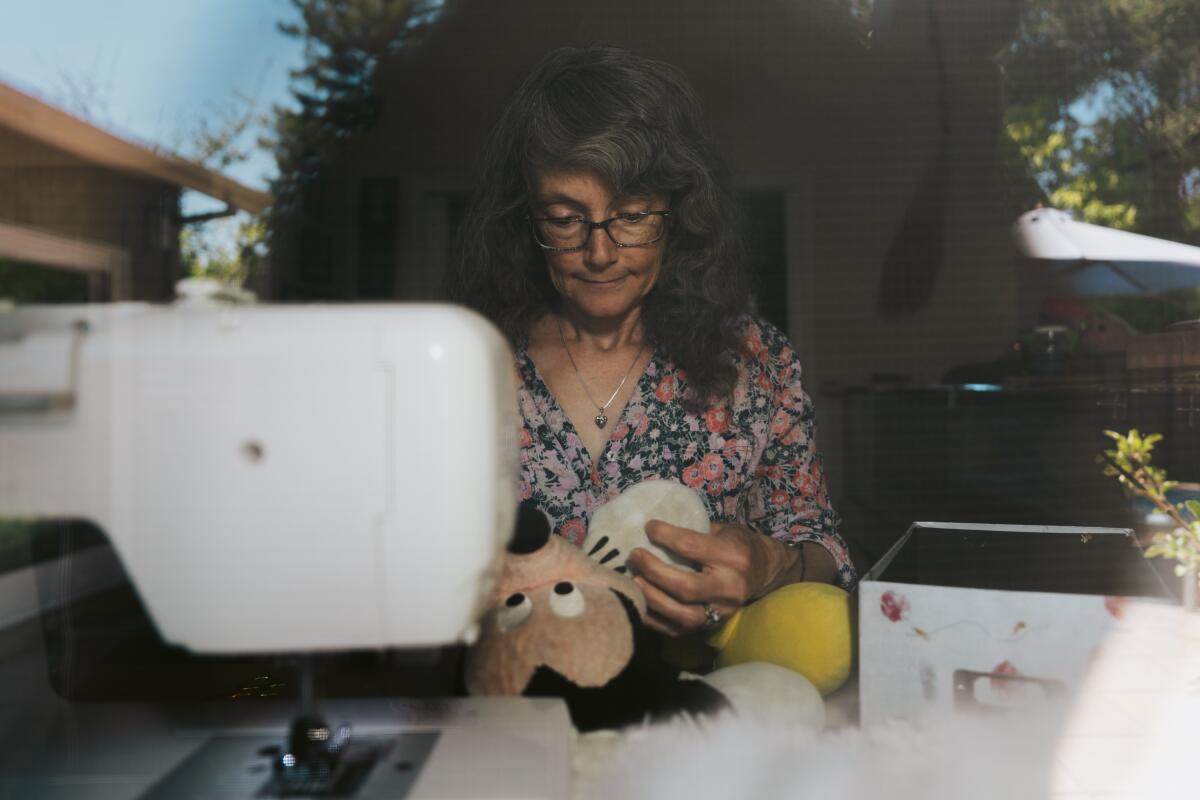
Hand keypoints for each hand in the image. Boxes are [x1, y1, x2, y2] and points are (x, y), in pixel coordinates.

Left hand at [625, 520, 800, 635]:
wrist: (764, 572)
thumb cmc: (737, 545)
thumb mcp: (723, 530)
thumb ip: (693, 531)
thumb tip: (652, 528)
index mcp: (734, 557)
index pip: (692, 548)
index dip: (665, 536)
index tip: (648, 527)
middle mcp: (730, 588)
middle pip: (686, 587)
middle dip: (654, 571)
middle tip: (634, 556)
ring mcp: (721, 613)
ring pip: (682, 615)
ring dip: (652, 598)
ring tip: (633, 580)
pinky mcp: (710, 628)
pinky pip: (676, 631)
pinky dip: (653, 618)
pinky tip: (638, 601)